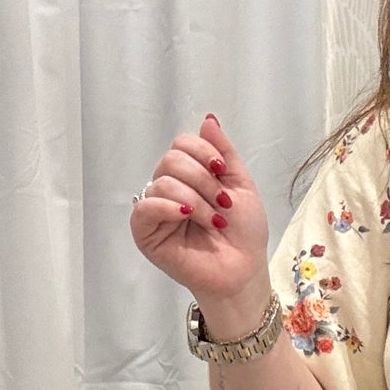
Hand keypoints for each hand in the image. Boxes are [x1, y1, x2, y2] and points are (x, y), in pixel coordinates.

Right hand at [129, 115, 270, 305]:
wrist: (244, 270)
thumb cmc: (244, 232)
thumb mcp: (241, 185)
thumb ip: (224, 153)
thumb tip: (208, 120)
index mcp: (188, 176)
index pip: (181, 144)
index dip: (204, 153)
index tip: (223, 172)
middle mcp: (168, 189)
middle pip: (171, 160)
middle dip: (203, 179)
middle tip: (222, 203)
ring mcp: (155, 210)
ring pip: (162, 182)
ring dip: (195, 200)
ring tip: (214, 221)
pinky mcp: (145, 232)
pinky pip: (144, 206)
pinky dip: (168, 207)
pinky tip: (186, 216)